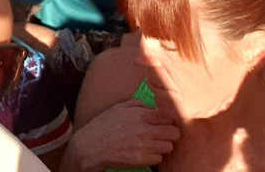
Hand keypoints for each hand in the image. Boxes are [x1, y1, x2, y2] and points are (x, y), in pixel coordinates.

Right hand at [62, 100, 178, 171]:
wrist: (90, 146)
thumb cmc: (104, 126)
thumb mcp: (119, 108)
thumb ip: (139, 105)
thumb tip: (154, 107)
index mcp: (140, 115)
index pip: (169, 118)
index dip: (167, 121)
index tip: (163, 123)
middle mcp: (144, 130)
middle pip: (174, 133)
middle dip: (169, 134)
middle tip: (161, 135)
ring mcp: (144, 146)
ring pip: (168, 147)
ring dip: (162, 146)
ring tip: (150, 143)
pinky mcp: (141, 160)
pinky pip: (158, 159)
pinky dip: (153, 156)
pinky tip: (143, 152)